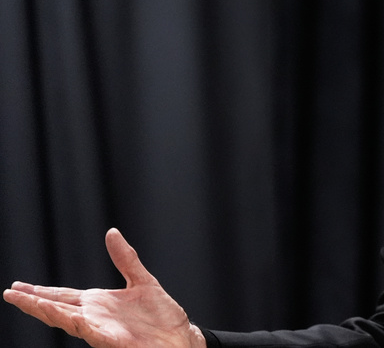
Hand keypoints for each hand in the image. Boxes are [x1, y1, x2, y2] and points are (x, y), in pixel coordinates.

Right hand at [3, 228, 205, 347]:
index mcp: (98, 303)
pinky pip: (90, 332)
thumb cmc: (161, 316)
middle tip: (9, 293)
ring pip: (66, 320)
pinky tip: (64, 316)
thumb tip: (111, 233)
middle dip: (33, 301)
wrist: (180, 338)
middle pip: (57, 308)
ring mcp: (101, 330)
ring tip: (24, 302)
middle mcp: (95, 317)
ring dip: (45, 311)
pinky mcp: (112, 341)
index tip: (18, 287)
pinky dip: (76, 324)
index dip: (40, 292)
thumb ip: (125, 259)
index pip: (62, 296)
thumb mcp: (143, 280)